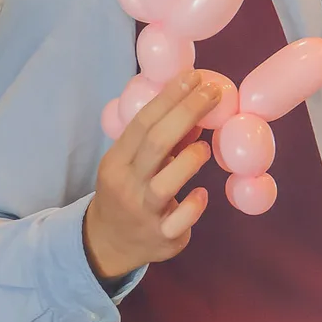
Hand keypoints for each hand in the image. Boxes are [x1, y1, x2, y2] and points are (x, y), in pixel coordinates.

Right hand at [83, 71, 219, 282]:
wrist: (107, 243)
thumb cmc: (127, 190)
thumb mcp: (131, 163)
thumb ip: (160, 139)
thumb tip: (196, 106)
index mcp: (116, 161)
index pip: (142, 123)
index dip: (169, 98)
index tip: (194, 77)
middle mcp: (127, 185)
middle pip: (156, 144)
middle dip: (187, 113)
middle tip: (213, 93)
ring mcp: (143, 213)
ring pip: (165, 184)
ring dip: (190, 160)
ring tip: (205, 147)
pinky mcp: (161, 237)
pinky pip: (179, 221)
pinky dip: (193, 205)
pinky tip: (202, 194)